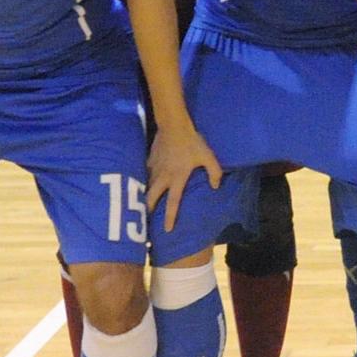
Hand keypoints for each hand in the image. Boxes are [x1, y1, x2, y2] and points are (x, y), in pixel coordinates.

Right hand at [146, 117, 223, 236]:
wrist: (174, 125)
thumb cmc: (193, 142)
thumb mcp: (208, 157)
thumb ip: (214, 172)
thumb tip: (216, 187)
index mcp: (177, 178)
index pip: (173, 202)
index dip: (170, 217)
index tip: (167, 230)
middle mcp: (163, 177)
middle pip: (152, 198)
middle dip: (148, 211)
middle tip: (145, 222)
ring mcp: (154, 169)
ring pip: (146, 187)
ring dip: (144, 198)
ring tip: (140, 209)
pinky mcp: (149, 160)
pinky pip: (145, 175)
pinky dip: (143, 182)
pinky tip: (140, 187)